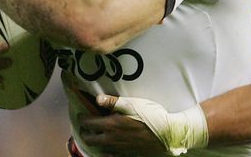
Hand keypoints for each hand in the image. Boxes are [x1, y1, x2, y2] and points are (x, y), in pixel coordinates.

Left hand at [79, 94, 206, 155]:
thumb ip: (114, 102)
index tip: (82, 114)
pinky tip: (111, 145)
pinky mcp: (126, 155)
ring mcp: (118, 150)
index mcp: (111, 125)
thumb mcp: (133, 104)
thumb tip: (97, 99)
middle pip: (89, 139)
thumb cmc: (151, 116)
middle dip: (85, 131)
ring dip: (96, 141)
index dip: (82, 118)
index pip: (88, 123)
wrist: (168, 134)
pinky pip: (110, 156)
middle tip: (88, 124)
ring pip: (98, 148)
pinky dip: (106, 151)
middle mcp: (111, 140)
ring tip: (99, 134)